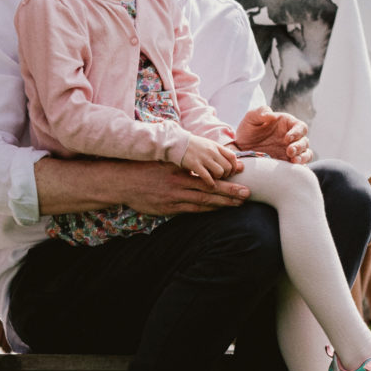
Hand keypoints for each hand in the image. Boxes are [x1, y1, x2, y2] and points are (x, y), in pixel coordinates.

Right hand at [110, 163, 250, 216]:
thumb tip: (202, 163)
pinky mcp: (168, 208)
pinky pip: (191, 210)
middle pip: (210, 190)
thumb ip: (183, 163)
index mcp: (180, 169)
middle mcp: (179, 184)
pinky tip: (218, 210)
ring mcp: (173, 198)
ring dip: (222, 204)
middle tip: (248, 194)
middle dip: (230, 193)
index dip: (226, 179)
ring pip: (203, 202)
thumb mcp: (165, 160)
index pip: (207, 175)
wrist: (122, 181)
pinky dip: (205, 210)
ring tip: (238, 204)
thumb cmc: (145, 168)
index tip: (241, 178)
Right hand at [172, 134, 242, 181]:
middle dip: (227, 175)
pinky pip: (207, 176)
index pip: (232, 156)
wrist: (175, 142)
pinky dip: (210, 182)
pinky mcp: (194, 164)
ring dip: (219, 178)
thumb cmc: (192, 146)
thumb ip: (220, 153)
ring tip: (215, 180)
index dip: (234, 166)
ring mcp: (203, 158)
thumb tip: (237, 163)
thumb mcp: (208, 145)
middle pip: (228, 166)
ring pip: (220, 172)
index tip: (231, 172)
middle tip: (222, 178)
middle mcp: (211, 151)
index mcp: (215, 146)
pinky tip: (208, 184)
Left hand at [231, 107, 306, 162]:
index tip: (286, 138)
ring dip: (303, 157)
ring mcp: (291, 151)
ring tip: (294, 161)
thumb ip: (260, 112)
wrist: (241, 149)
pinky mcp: (287, 163)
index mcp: (288, 124)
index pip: (300, 127)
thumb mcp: (251, 118)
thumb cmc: (248, 130)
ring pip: (306, 154)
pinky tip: (292, 169)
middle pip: (304, 141)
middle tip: (289, 151)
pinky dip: (299, 167)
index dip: (297, 132)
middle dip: (299, 147)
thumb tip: (271, 114)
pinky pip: (299, 166)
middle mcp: (293, 138)